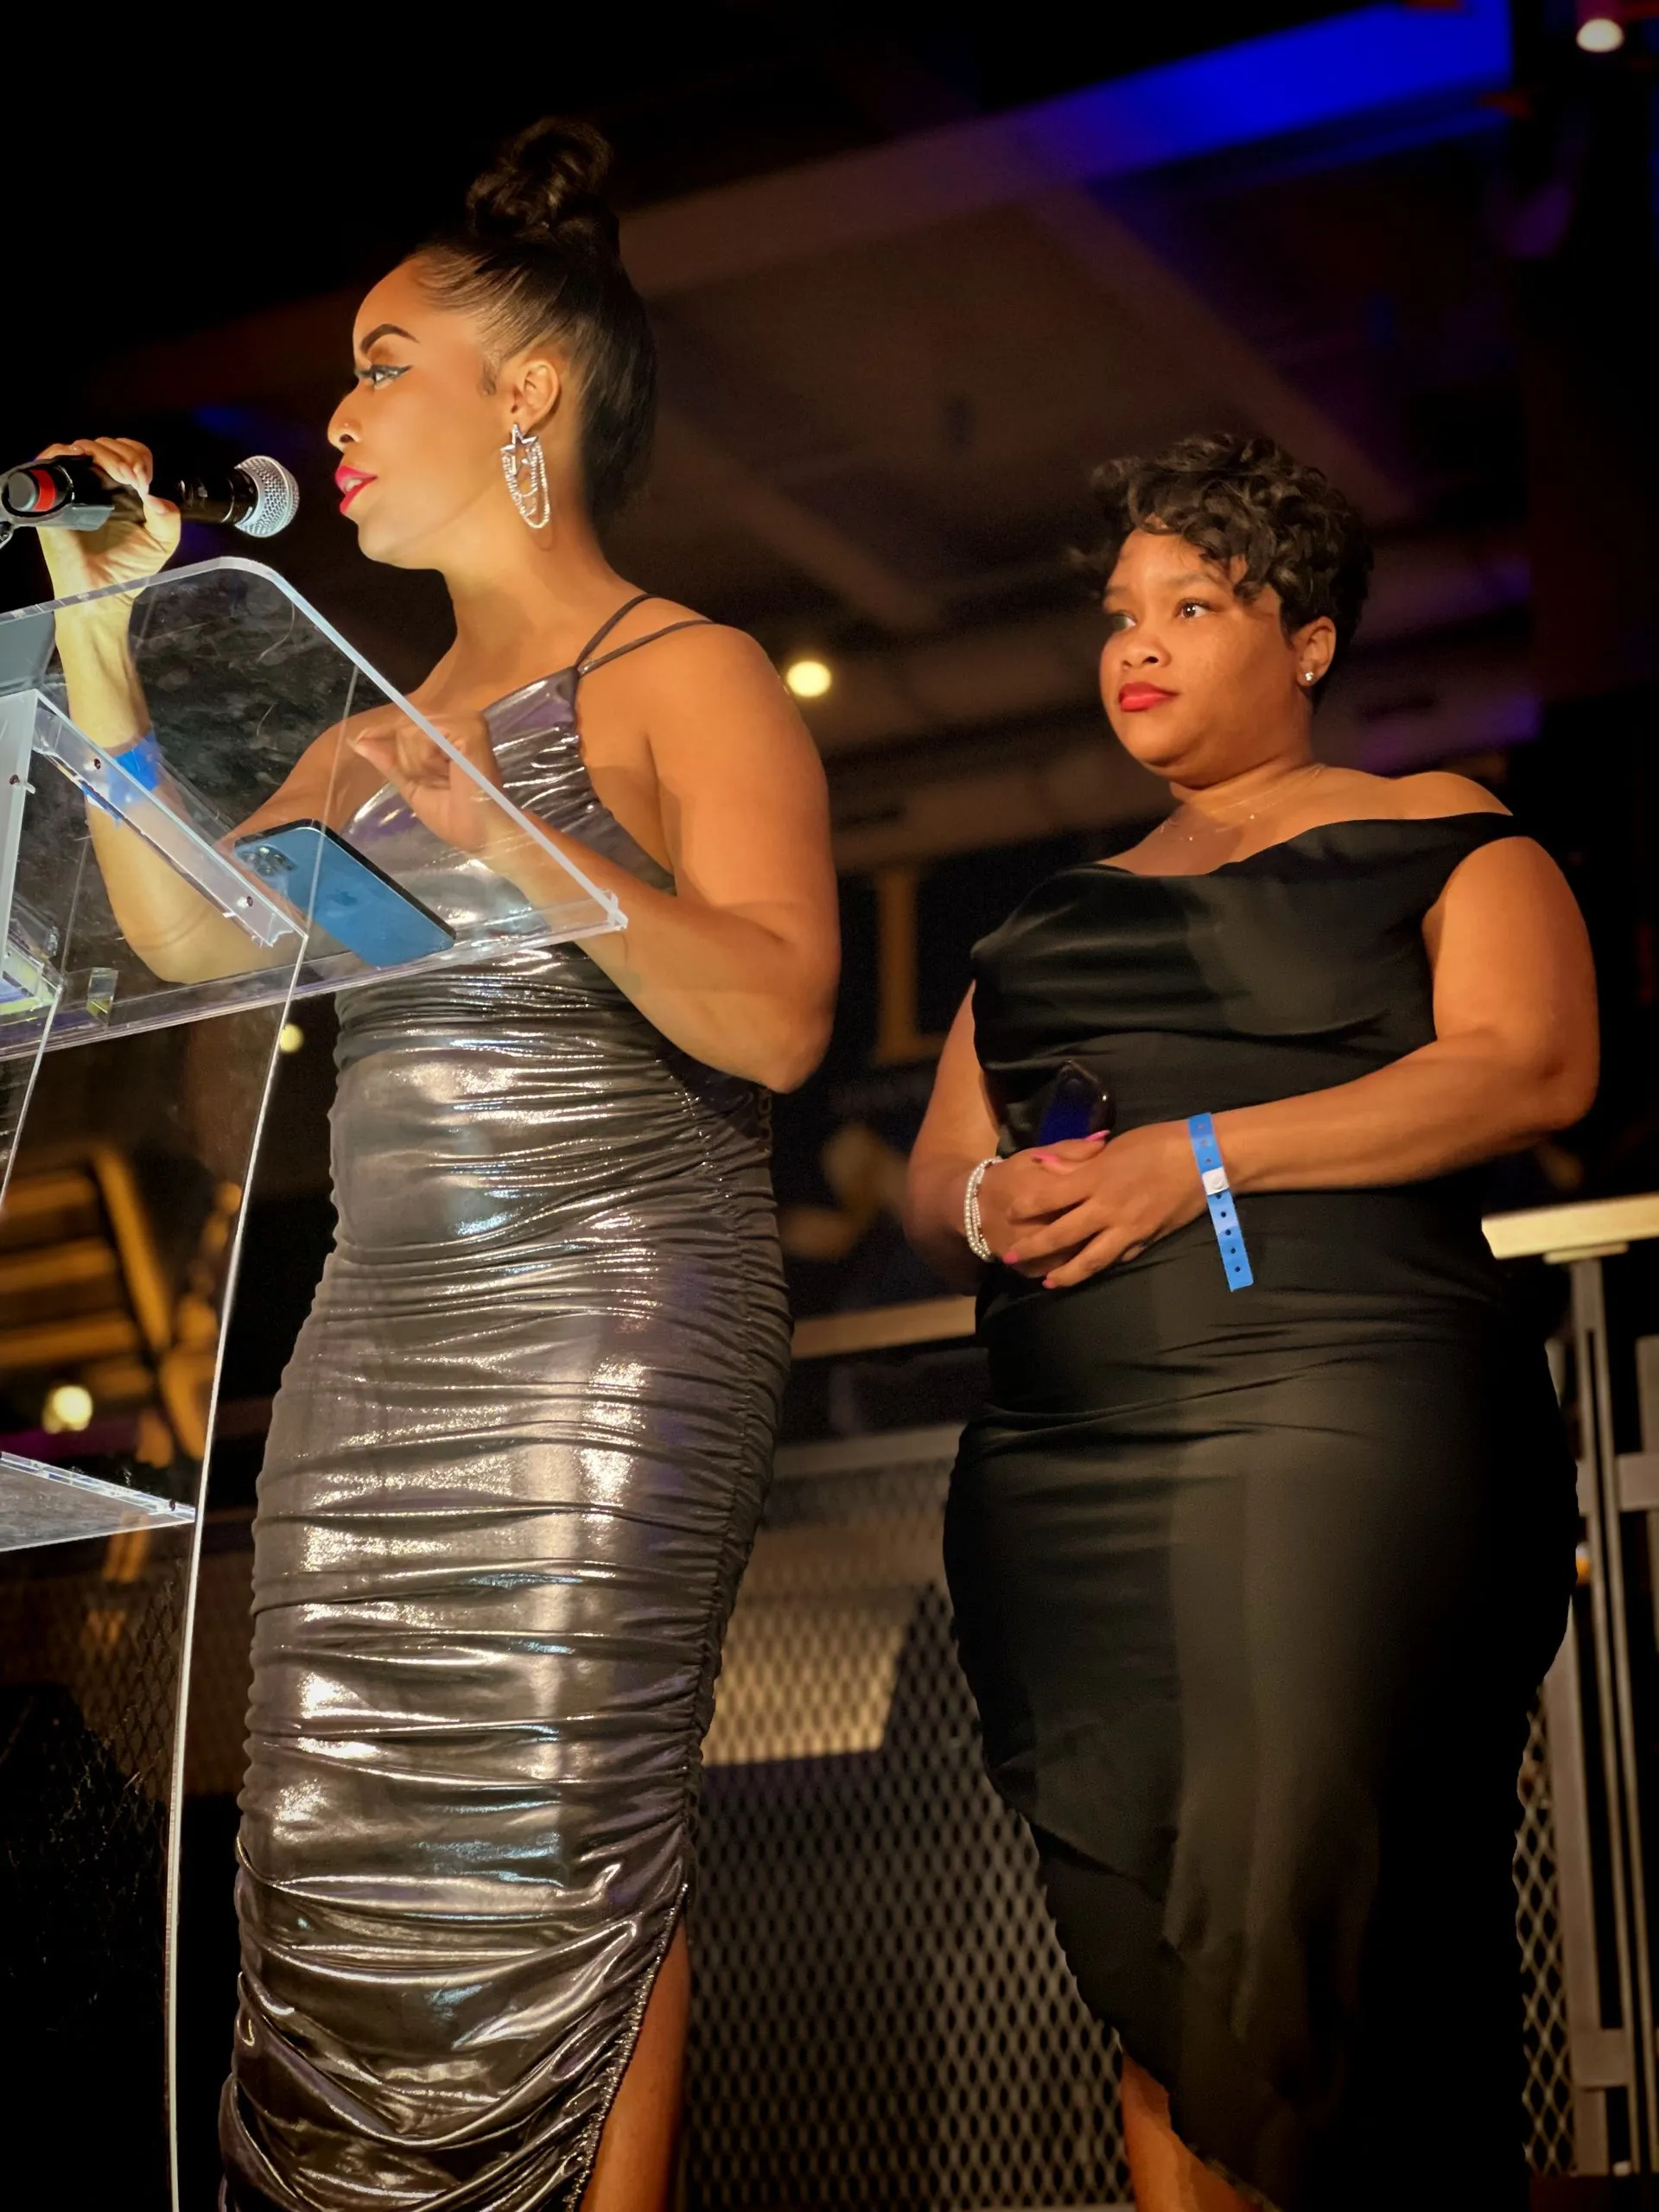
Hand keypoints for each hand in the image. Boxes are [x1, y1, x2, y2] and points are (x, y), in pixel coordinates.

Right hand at [32, 438, 180, 602]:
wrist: (101, 591)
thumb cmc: (129, 569)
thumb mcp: (162, 543)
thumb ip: (169, 518)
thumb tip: (156, 495)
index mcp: (125, 490)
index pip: (131, 453)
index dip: (138, 456)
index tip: (143, 478)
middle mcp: (99, 483)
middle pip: (107, 446)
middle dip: (122, 454)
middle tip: (131, 477)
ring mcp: (76, 487)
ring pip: (83, 447)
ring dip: (102, 452)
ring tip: (116, 475)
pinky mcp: (53, 495)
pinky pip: (50, 459)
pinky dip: (63, 451)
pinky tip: (81, 460)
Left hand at [348, 706, 514, 860]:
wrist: (484, 835)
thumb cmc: (457, 819)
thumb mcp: (414, 788)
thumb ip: (390, 763)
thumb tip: (357, 741)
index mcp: (448, 736)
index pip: (406, 722)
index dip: (383, 731)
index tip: (360, 740)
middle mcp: (458, 723)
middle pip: (405, 725)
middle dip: (409, 760)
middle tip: (436, 782)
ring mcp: (465, 723)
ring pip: (412, 729)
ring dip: (418, 762)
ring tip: (444, 780)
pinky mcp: (470, 728)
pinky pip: (426, 732)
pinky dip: (427, 757)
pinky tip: (446, 772)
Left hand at [1000, 1121, 1206, 1288]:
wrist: (1206, 1159)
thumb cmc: (1158, 1142)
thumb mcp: (1114, 1146)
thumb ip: (1077, 1161)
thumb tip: (1043, 1166)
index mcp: (1097, 1179)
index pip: (1050, 1197)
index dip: (1026, 1208)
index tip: (1007, 1214)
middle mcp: (1108, 1208)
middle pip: (1063, 1235)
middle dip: (1034, 1249)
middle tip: (1010, 1258)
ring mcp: (1129, 1228)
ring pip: (1091, 1259)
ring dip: (1067, 1273)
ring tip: (1048, 1282)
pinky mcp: (1147, 1239)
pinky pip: (1120, 1257)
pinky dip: (1103, 1266)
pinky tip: (1091, 1270)